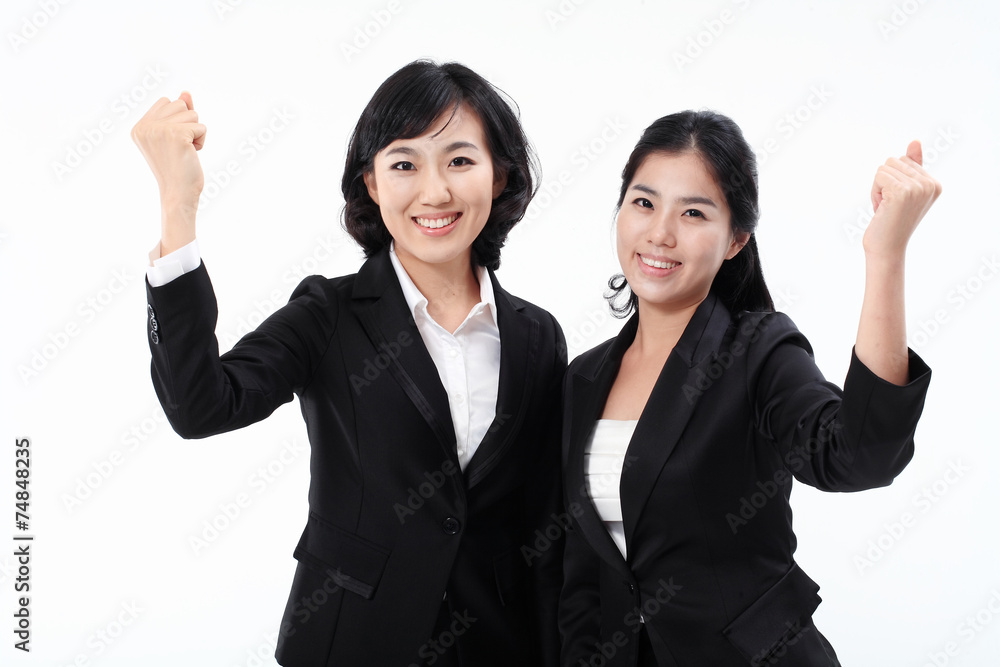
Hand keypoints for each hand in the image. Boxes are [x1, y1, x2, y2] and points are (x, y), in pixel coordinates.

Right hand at [131, 91, 206, 208]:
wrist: (178, 194)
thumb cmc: (177, 168)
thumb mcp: (174, 136)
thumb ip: (178, 113)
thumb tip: (186, 92)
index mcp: (139, 127)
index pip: (166, 102)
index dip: (177, 119)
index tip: (172, 142)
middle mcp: (146, 126)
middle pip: (180, 104)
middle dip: (187, 124)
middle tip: (179, 148)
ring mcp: (160, 129)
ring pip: (192, 114)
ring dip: (195, 133)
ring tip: (185, 151)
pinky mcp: (177, 134)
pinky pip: (202, 127)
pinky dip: (202, 141)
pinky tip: (192, 154)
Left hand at [863, 140, 941, 257]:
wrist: (886, 248)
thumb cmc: (891, 221)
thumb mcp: (903, 191)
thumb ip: (912, 166)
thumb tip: (915, 140)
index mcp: (934, 184)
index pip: (904, 159)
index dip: (893, 180)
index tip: (897, 201)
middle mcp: (930, 184)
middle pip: (893, 161)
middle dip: (884, 182)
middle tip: (889, 205)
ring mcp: (918, 188)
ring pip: (885, 167)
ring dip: (878, 188)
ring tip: (886, 207)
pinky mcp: (902, 191)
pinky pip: (879, 176)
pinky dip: (874, 192)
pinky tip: (881, 208)